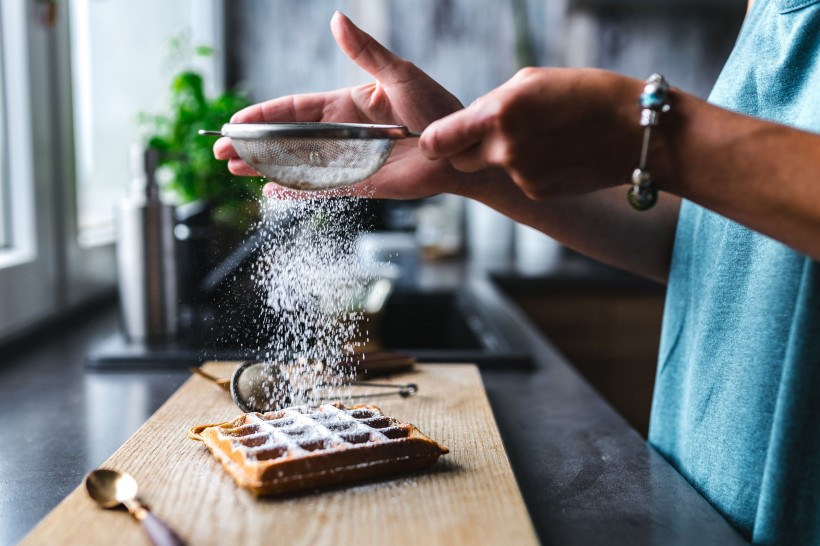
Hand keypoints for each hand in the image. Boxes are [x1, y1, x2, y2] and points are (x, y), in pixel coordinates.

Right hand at [215, 12, 471, 199]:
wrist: (462, 149)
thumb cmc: (439, 108)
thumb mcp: (400, 75)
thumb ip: (366, 52)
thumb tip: (336, 19)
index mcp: (347, 104)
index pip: (296, 109)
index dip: (264, 115)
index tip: (236, 122)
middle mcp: (343, 133)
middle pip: (288, 139)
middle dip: (253, 144)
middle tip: (221, 151)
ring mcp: (350, 160)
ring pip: (298, 164)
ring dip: (265, 165)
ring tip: (234, 169)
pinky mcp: (362, 184)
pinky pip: (323, 188)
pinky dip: (297, 191)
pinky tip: (270, 191)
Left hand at [419, 68, 645, 199]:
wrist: (636, 132)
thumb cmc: (586, 94)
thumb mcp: (530, 81)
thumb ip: (491, 104)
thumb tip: (468, 123)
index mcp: (497, 114)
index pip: (436, 141)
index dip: (432, 141)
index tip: (435, 139)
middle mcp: (504, 150)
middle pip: (458, 161)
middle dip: (465, 149)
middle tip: (490, 132)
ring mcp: (520, 176)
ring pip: (491, 169)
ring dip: (503, 155)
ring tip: (540, 134)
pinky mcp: (537, 193)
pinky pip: (518, 180)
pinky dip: (529, 167)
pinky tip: (556, 151)